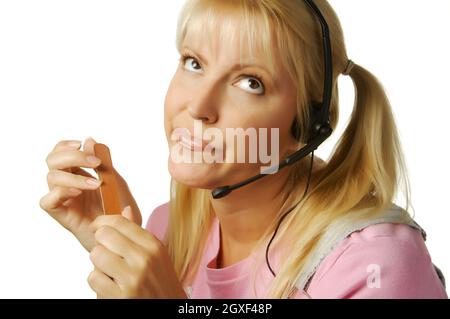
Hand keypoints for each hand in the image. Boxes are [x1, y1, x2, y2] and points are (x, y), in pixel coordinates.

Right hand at [39, 137, 141, 251]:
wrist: (124, 233)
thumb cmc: (119, 208)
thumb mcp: (115, 181)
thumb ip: (103, 163)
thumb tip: (90, 140)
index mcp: (77, 173)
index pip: (60, 152)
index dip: (65, 145)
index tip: (81, 144)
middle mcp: (66, 184)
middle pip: (52, 160)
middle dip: (72, 156)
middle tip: (95, 163)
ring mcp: (63, 199)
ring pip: (51, 177)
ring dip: (75, 176)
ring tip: (97, 184)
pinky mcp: (61, 215)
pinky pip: (47, 201)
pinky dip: (61, 192)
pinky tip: (79, 193)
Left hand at [87, 206, 186, 298]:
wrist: (168, 307)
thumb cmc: (160, 282)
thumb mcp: (155, 254)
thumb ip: (137, 234)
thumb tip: (125, 209)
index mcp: (153, 245)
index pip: (119, 222)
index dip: (101, 222)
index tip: (97, 227)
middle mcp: (144, 259)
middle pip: (104, 235)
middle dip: (101, 243)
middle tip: (108, 253)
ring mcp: (132, 278)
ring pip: (96, 256)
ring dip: (98, 264)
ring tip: (111, 271)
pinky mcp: (120, 296)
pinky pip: (93, 278)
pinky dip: (98, 283)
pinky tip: (111, 285)